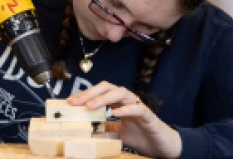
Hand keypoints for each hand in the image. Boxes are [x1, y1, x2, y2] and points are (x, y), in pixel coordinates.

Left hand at [67, 81, 181, 157]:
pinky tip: (115, 113)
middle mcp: (128, 100)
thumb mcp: (116, 133)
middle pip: (107, 87)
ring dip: (104, 98)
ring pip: (121, 93)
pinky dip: (126, 109)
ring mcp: (138, 105)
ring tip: (90, 106)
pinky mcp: (149, 115)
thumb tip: (86, 127)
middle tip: (75, 102)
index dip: (84, 95)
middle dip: (90, 93)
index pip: (99, 92)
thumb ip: (104, 127)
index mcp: (118, 102)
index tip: (69, 102)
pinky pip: (138, 107)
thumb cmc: (140, 136)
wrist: (163, 146)